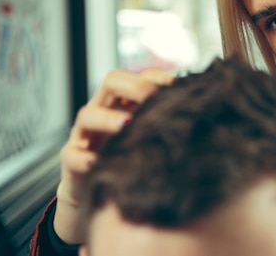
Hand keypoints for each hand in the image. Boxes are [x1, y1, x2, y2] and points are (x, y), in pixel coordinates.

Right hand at [54, 68, 173, 243]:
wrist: (102, 199)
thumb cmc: (133, 162)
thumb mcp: (152, 140)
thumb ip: (168, 125)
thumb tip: (205, 116)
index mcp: (126, 103)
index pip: (140, 76)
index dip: (158, 77)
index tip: (179, 87)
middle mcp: (104, 111)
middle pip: (112, 82)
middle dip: (135, 86)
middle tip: (152, 98)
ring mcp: (84, 136)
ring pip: (88, 115)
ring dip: (107, 117)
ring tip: (126, 124)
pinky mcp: (72, 162)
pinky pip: (70, 156)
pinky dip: (81, 158)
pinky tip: (95, 162)